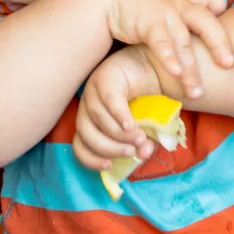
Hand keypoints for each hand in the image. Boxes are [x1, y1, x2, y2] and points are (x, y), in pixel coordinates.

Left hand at [73, 47, 159, 170]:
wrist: (154, 67)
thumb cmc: (146, 100)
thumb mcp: (145, 127)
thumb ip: (142, 141)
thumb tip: (143, 154)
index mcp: (90, 121)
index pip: (79, 146)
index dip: (90, 160)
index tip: (109, 166)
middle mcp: (87, 107)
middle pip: (87, 135)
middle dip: (109, 148)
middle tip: (130, 152)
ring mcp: (94, 90)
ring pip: (98, 119)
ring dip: (119, 134)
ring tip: (139, 138)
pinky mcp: (106, 77)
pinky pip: (110, 100)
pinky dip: (119, 115)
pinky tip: (131, 125)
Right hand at [105, 0, 233, 98]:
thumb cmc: (143, 7)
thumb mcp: (169, 8)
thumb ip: (187, 21)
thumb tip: (207, 35)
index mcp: (188, 4)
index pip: (213, 12)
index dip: (224, 31)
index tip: (232, 55)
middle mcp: (180, 7)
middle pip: (206, 24)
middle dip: (219, 45)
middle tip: (229, 66)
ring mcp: (164, 14)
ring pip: (183, 42)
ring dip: (191, 68)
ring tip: (197, 92)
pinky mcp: (147, 23)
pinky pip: (161, 42)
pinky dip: (169, 58)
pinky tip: (175, 73)